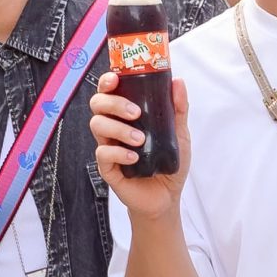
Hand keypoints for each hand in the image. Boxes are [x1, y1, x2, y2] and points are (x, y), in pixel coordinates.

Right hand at [89, 73, 188, 213]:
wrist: (167, 197)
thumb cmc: (169, 163)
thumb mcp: (179, 133)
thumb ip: (178, 109)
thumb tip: (178, 82)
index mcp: (125, 116)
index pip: (109, 92)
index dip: (107, 82)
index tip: (115, 79)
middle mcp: (113, 128)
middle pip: (97, 105)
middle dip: (113, 104)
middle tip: (135, 113)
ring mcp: (108, 147)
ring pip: (97, 126)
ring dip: (118, 129)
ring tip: (140, 140)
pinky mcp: (107, 168)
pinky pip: (102, 154)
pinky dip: (118, 153)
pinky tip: (133, 158)